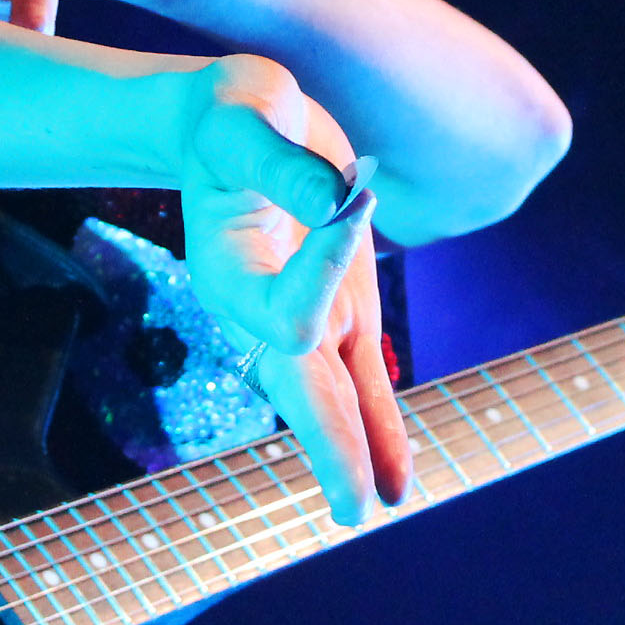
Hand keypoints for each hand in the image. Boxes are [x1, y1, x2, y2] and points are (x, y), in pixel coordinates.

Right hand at [177, 56, 410, 526]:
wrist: (225, 125)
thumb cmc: (229, 115)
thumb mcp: (244, 119)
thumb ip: (281, 163)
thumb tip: (342, 199)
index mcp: (229, 270)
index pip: (289, 305)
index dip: (326, 265)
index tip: (352, 192)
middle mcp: (259, 309)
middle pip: (301, 391)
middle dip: (332, 446)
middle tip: (354, 509)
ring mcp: (303, 317)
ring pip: (330, 400)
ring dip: (355, 452)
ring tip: (377, 506)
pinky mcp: (340, 311)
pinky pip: (359, 382)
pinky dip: (379, 428)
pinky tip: (399, 482)